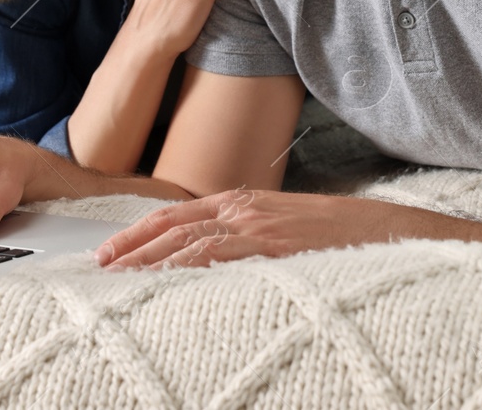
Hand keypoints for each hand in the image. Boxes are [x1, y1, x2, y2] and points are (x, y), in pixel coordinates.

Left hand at [92, 189, 391, 268]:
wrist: (382, 229)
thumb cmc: (335, 235)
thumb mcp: (281, 229)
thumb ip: (245, 239)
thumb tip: (208, 263)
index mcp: (242, 201)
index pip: (176, 213)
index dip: (139, 232)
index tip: (111, 251)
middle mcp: (243, 208)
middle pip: (172, 224)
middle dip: (132, 245)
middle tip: (100, 265)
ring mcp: (256, 225)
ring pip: (187, 238)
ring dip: (148, 257)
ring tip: (119, 276)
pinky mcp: (272, 244)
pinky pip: (220, 254)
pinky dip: (187, 265)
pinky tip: (165, 279)